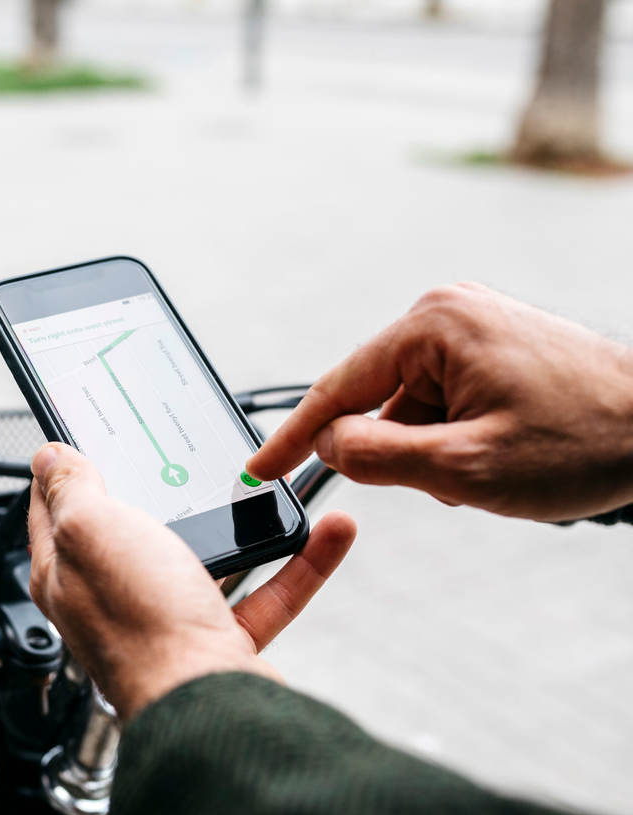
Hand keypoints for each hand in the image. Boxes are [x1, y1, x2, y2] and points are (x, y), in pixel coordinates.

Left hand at [27, 443, 355, 720]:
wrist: (207, 706)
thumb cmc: (141, 626)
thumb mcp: (91, 530)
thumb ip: (71, 490)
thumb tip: (47, 458)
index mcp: (66, 572)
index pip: (54, 510)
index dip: (65, 470)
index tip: (86, 438)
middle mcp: (112, 599)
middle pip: (131, 532)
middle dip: (162, 490)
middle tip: (183, 453)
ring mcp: (167, 621)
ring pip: (206, 557)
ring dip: (242, 520)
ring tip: (268, 484)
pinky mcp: (218, 644)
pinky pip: (264, 593)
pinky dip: (298, 563)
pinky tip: (324, 532)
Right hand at [247, 283, 632, 520]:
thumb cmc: (583, 441)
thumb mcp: (466, 465)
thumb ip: (378, 456)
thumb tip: (326, 444)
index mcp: (434, 324)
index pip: (338, 387)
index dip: (292, 438)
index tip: (257, 471)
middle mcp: (447, 312)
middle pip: (379, 401)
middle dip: (404, 451)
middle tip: (456, 477)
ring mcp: (471, 326)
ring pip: (412, 409)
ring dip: (436, 450)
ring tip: (496, 464)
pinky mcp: (491, 345)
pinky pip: (443, 402)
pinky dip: (456, 438)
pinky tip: (502, 451)